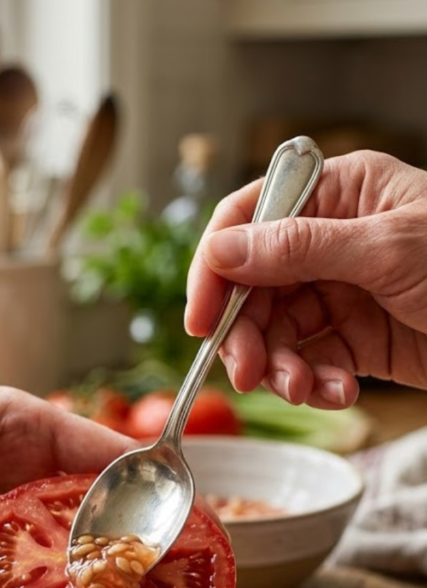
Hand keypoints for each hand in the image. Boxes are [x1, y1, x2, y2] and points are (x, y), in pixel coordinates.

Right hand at [186, 150, 426, 407]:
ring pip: (277, 332)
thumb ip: (299, 248)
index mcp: (337, 194)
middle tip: (248, 373)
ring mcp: (341, 291)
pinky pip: (310, 362)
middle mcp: (330, 241)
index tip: (200, 317)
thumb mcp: (387, 249)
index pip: (249, 219)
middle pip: (254, 287)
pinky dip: (315, 384)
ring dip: (281, 367)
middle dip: (248, 334)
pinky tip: (338, 392)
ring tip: (302, 388)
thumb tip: (222, 249)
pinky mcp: (354, 339)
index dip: (215, 267)